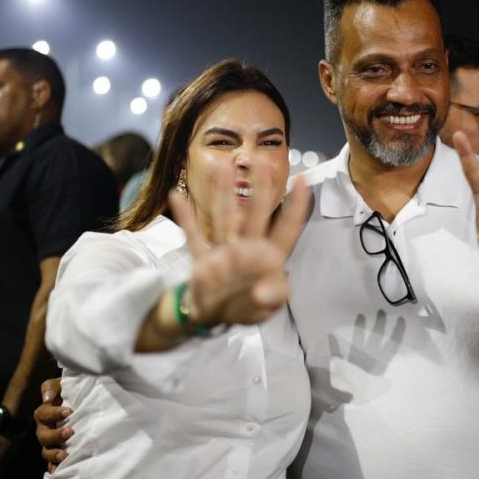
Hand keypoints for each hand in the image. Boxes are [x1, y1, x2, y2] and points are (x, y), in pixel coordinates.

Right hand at [35, 377, 71, 472]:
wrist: (78, 403)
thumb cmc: (68, 394)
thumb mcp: (61, 386)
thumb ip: (52, 387)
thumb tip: (47, 398)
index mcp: (44, 413)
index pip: (43, 414)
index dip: (54, 413)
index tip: (69, 411)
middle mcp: (44, 429)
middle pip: (43, 436)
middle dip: (56, 435)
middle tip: (71, 432)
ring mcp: (49, 443)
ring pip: (46, 451)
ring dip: (54, 454)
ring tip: (66, 455)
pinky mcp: (56, 453)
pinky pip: (51, 463)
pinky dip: (54, 467)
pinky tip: (58, 471)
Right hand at [168, 166, 308, 328]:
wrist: (214, 317)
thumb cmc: (246, 308)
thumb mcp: (264, 310)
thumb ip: (271, 299)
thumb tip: (264, 292)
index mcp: (268, 259)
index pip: (286, 229)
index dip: (295, 206)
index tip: (302, 180)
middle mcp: (247, 249)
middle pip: (256, 214)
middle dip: (259, 189)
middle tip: (259, 161)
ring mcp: (224, 252)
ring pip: (225, 217)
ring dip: (223, 194)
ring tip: (222, 167)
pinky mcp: (203, 260)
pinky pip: (193, 236)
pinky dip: (185, 218)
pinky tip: (176, 196)